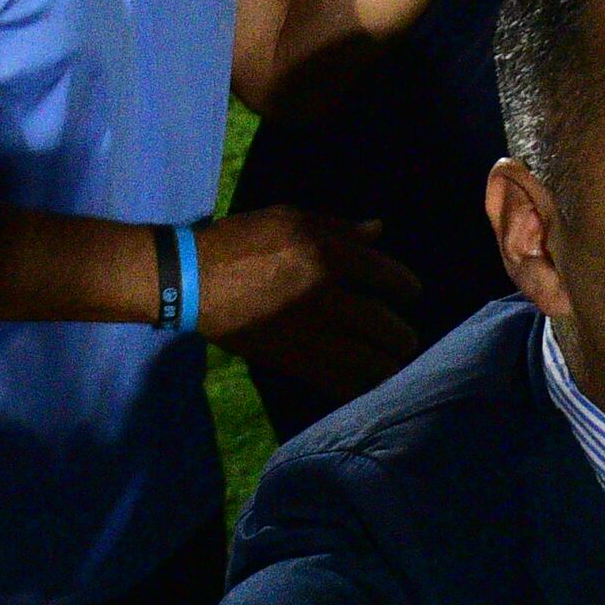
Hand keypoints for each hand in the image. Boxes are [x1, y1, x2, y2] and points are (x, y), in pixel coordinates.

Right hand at [197, 207, 418, 396]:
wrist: (191, 279)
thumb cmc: (240, 240)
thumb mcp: (288, 218)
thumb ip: (338, 226)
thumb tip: (379, 230)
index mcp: (326, 255)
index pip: (384, 275)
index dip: (406, 286)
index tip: (413, 294)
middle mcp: (324, 296)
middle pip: (381, 325)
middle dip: (402, 336)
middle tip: (409, 340)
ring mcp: (307, 332)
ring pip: (363, 360)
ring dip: (388, 367)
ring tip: (398, 367)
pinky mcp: (288, 358)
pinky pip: (333, 379)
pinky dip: (356, 386)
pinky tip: (369, 387)